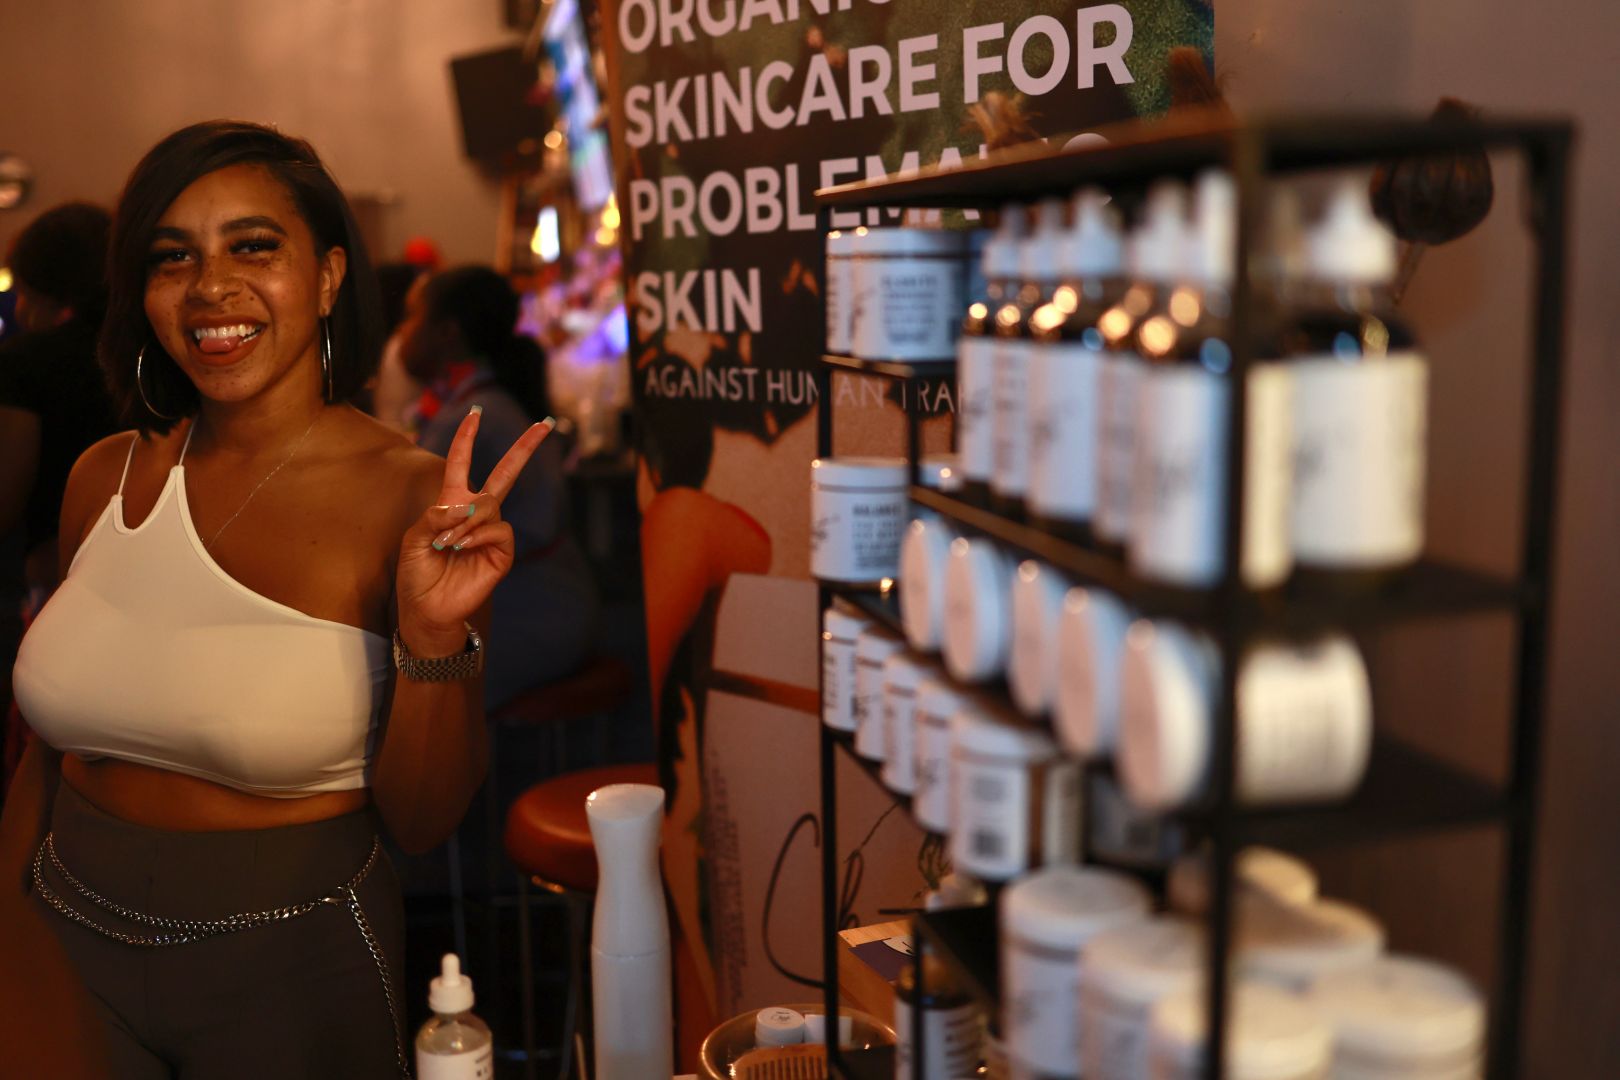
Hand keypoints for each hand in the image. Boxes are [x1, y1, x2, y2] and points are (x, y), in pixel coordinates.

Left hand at [396, 409, 553, 654]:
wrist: (427, 609)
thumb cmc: (416, 574)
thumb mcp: (412, 539)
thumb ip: (434, 517)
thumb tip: (463, 506)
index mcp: (452, 503)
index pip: (462, 463)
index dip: (466, 438)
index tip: (475, 414)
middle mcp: (476, 514)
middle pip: (506, 473)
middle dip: (525, 448)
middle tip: (545, 424)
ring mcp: (491, 532)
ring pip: (490, 505)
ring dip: (466, 520)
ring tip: (447, 544)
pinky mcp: (502, 553)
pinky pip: (499, 529)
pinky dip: (479, 534)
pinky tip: (464, 547)